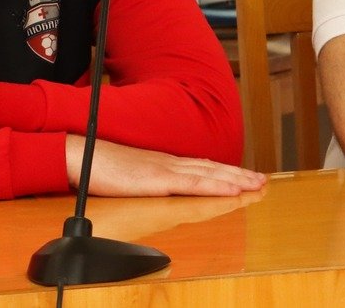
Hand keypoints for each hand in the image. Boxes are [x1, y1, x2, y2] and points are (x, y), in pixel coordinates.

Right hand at [70, 136, 267, 196]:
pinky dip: (218, 186)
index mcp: (161, 163)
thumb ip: (143, 179)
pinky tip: (234, 190)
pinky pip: (195, 184)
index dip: (224, 171)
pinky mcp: (158, 179)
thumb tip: (152, 187)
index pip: (200, 167)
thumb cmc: (98, 166)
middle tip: (263, 181)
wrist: (81, 154)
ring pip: (210, 175)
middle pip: (212, 168)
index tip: (244, 177)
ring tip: (258, 185)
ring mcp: (165, 170)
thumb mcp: (127, 174)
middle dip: (239, 175)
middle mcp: (169, 163)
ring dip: (237, 180)